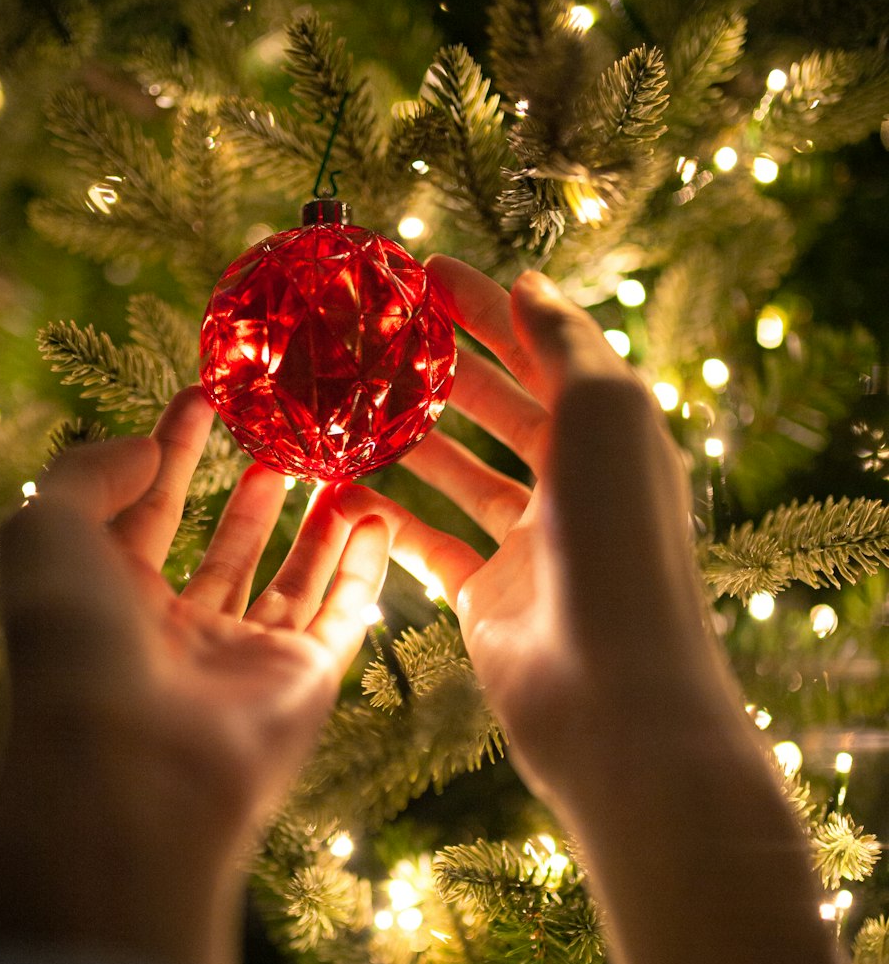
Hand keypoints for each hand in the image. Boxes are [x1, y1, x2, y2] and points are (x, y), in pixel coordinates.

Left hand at [0, 389, 387, 963]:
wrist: (132, 766)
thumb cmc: (74, 643)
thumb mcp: (45, 529)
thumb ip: (88, 472)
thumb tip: (148, 445)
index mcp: (105, 600)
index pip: (144, 513)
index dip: (172, 451)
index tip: (205, 396)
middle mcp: (175, 634)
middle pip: (222, 552)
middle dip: (249, 497)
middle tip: (281, 442)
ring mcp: (242, 662)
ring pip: (288, 582)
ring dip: (314, 527)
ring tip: (337, 469)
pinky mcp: (304, 684)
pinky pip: (342, 616)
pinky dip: (363, 569)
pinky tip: (377, 517)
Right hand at [338, 256, 741, 820]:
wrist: (613, 690)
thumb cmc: (619, 537)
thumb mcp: (605, 412)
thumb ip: (565, 342)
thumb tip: (532, 282)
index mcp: (612, 437)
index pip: (544, 353)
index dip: (487, 310)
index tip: (424, 272)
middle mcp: (575, 487)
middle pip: (499, 410)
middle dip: (439, 369)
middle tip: (369, 334)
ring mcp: (530, 547)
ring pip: (460, 476)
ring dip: (410, 438)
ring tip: (346, 401)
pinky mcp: (489, 599)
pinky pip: (432, 544)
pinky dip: (391, 515)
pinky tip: (344, 486)